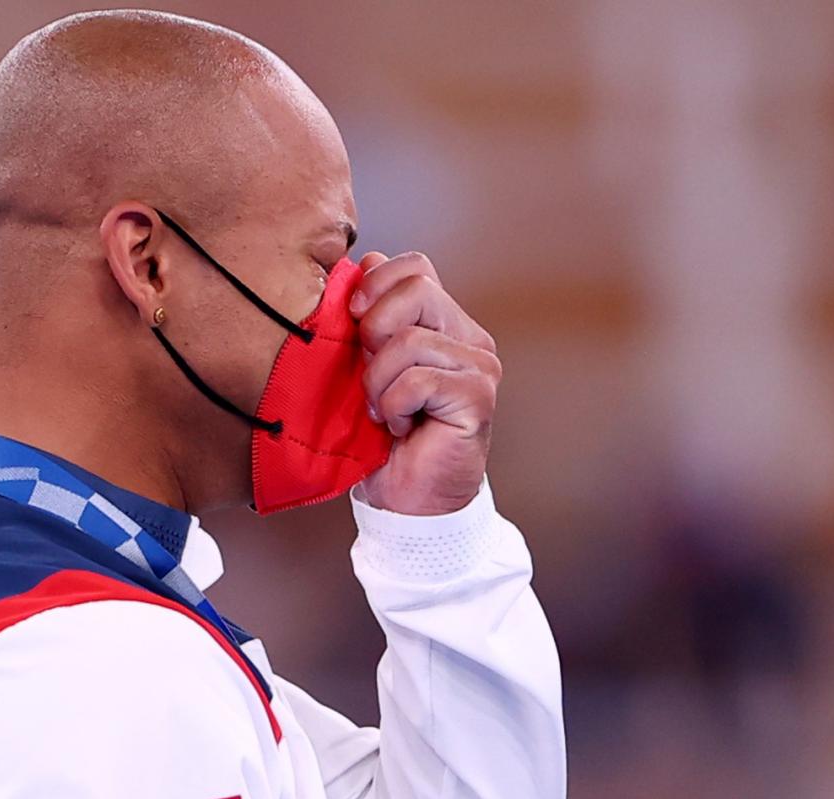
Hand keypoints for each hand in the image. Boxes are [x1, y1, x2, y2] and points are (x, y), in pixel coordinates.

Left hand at [351, 251, 499, 515]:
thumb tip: (365, 263)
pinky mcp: (478, 396)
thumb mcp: (365, 366)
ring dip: (379, 383)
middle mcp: (469, 338)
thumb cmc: (383, 438)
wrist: (406, 501)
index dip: (374, 286)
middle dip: (374, 331)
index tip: (354, 324)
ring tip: (388, 412)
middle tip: (371, 376)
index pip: (414, 266)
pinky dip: (394, 406)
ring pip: (408, 340)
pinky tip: (402, 427)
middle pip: (415, 287)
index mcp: (444, 323)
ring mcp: (480, 366)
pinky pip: (417, 380)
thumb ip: (370, 317)